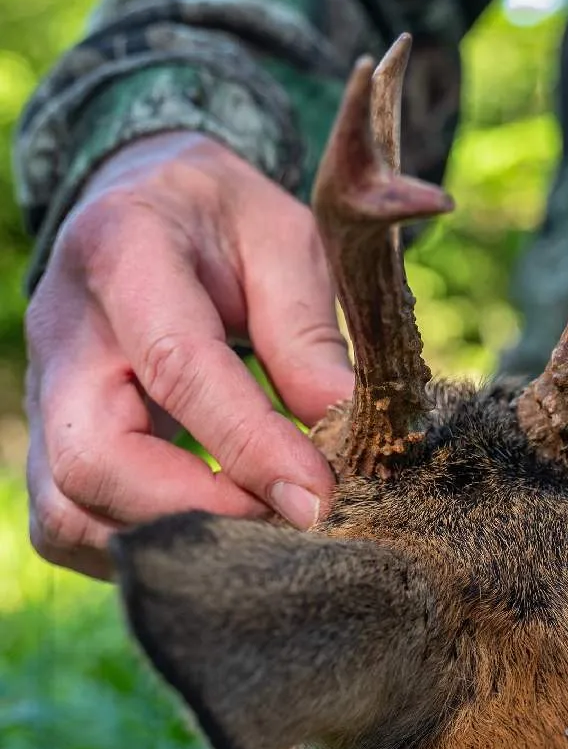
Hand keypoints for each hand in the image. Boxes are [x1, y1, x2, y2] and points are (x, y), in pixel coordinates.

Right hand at [25, 131, 354, 578]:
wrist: (143, 202)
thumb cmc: (223, 221)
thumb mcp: (286, 240)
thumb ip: (308, 333)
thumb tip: (344, 433)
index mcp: (125, 251)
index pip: (177, 365)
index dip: (249, 444)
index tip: (318, 496)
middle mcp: (63, 332)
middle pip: (94, 458)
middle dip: (200, 511)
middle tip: (293, 521)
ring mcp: (43, 395)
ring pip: (69, 512)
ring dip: (172, 541)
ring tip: (263, 532)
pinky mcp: (49, 442)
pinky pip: (71, 528)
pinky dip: (146, 547)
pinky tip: (219, 530)